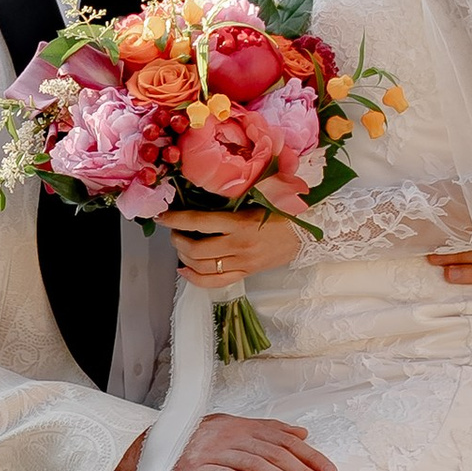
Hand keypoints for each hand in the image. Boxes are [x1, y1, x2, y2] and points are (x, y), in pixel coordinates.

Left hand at [163, 208, 302, 287]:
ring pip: (202, 267)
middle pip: (196, 249)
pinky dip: (195, 278)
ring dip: (184, 257)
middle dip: (178, 240)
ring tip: (179, 246)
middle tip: (173, 231)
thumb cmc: (285, 209)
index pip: (199, 222)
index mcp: (241, 223)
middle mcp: (239, 246)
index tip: (162, 216)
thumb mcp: (261, 196)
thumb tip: (206, 188)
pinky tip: (184, 270)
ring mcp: (243, 263)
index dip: (176, 219)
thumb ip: (236, 194)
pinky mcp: (247, 273)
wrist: (309, 232)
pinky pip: (215, 282)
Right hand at [168, 412, 335, 470]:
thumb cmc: (199, 439)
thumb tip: (302, 434)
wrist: (154, 445)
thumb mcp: (233, 428)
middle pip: (274, 453)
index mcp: (242, 426)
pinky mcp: (195, 468)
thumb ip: (266, 430)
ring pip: (254, 463)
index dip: (309, 455)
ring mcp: (213, 452)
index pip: (283, 440)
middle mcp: (231, 436)